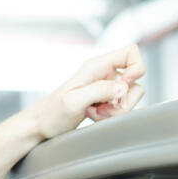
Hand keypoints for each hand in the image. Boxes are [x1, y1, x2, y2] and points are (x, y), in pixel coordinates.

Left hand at [31, 43, 145, 141]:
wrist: (40, 126)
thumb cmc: (51, 114)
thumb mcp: (73, 101)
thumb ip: (99, 91)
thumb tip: (123, 87)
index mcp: (96, 66)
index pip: (132, 52)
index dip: (137, 68)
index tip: (123, 86)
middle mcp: (103, 73)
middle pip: (135, 81)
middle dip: (123, 99)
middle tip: (102, 107)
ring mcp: (105, 87)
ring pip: (129, 96)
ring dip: (116, 110)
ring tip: (95, 112)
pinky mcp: (104, 100)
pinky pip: (120, 107)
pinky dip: (111, 115)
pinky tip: (94, 115)